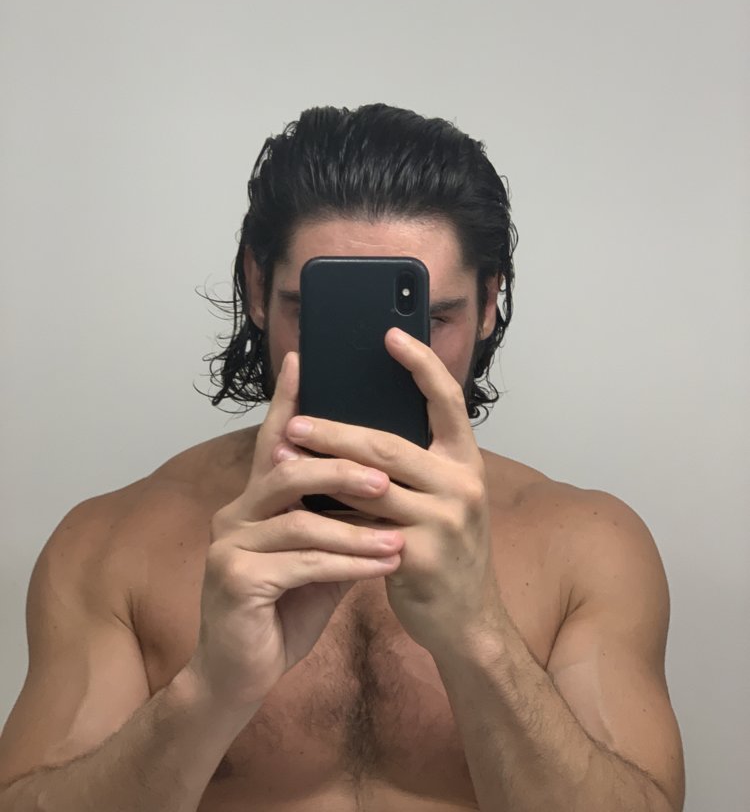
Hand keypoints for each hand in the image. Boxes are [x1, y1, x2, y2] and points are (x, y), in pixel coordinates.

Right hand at [185, 352, 405, 713]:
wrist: (239, 676)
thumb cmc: (282, 611)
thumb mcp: (315, 559)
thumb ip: (334, 521)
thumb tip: (380, 483)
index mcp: (253, 502)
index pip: (273, 442)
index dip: (286, 401)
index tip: (302, 359)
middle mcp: (234, 513)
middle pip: (290, 471)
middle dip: (343, 469)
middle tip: (388, 477)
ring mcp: (229, 546)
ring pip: (301, 520)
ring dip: (356, 528)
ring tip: (399, 534)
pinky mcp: (235, 581)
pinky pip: (301, 563)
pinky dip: (347, 564)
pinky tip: (382, 568)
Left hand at [283, 328, 503, 660]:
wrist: (468, 622)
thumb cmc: (445, 550)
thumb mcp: (442, 499)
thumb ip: (413, 464)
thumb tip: (356, 425)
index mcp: (465, 461)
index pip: (448, 399)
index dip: (421, 363)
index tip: (389, 333)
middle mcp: (461, 484)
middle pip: (388, 444)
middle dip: (334, 430)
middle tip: (293, 421)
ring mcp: (445, 521)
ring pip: (369, 484)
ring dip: (320, 470)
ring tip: (283, 459)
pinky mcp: (420, 557)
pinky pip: (361, 528)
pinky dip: (328, 516)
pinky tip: (301, 510)